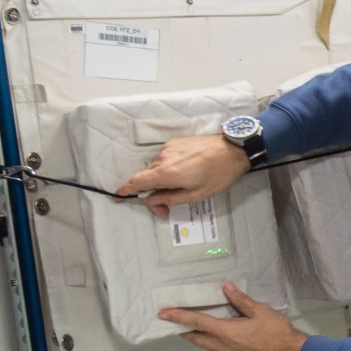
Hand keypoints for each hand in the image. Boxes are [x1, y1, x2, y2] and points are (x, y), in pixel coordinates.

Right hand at [115, 135, 249, 215]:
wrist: (234, 149)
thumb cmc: (218, 174)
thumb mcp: (196, 194)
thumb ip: (171, 198)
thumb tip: (153, 201)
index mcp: (166, 172)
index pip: (137, 181)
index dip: (125, 190)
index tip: (117, 196)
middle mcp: (163, 158)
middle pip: (148, 178)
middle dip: (154, 194)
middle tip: (167, 208)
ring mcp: (169, 148)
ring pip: (157, 169)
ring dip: (163, 181)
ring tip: (182, 189)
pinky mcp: (177, 142)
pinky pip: (166, 159)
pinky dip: (169, 170)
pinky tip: (186, 174)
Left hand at [161, 282, 307, 350]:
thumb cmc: (276, 332)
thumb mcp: (260, 311)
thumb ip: (241, 300)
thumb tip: (226, 287)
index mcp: (226, 332)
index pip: (196, 322)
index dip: (179, 317)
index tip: (163, 313)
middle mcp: (223, 344)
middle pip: (195, 337)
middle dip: (182, 330)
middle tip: (172, 321)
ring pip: (204, 345)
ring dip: (193, 337)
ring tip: (188, 328)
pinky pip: (214, 349)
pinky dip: (206, 341)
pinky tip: (211, 336)